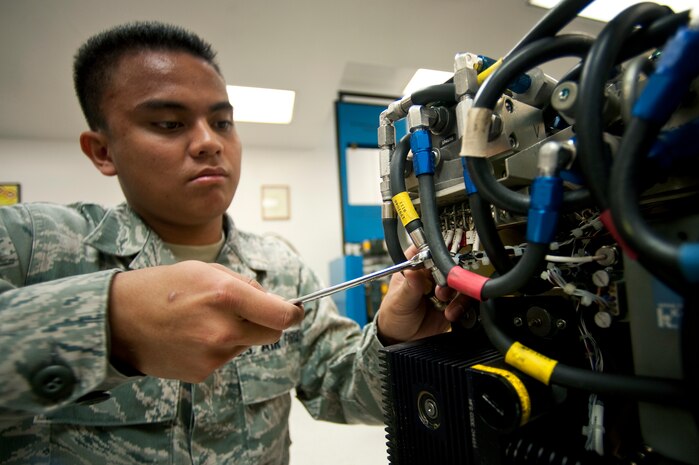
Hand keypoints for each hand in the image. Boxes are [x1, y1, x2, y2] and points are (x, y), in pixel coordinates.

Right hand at [108, 261, 303, 381]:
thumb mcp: (205, 270)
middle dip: (268, 323)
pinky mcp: (203, 372)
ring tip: (204, 321)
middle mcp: (224, 329)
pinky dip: (217, 348)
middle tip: (248, 312)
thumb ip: (243, 285)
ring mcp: (213, 354)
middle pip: (271, 334)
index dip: (294, 314)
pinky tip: (192, 336)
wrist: (118, 321)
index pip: (281, 315)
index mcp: (227, 295)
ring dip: (238, 333)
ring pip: (246, 345)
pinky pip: (225, 358)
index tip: (296, 311)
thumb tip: (271, 300)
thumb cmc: (161, 288)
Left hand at [376, 248, 468, 344]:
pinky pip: (465, 299)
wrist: (402, 339)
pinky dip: (461, 305)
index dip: (436, 251)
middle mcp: (431, 274)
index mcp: (414, 267)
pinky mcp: (452, 303)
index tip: (440, 261)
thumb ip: (409, 288)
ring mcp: (443, 288)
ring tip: (443, 301)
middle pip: (449, 263)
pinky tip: (449, 313)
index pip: (427, 249)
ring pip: (460, 280)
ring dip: (456, 291)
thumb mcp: (398, 302)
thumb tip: (413, 272)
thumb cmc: (394, 316)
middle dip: (450, 274)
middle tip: (442, 288)